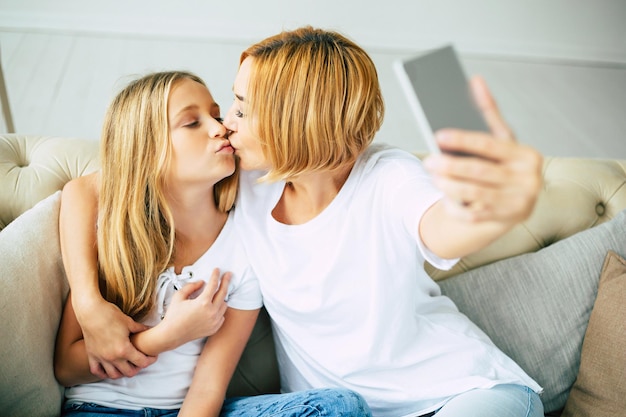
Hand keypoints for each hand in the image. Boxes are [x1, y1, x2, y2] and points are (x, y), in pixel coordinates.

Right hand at [74, 297, 156, 378]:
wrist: (90, 312)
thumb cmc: (110, 315)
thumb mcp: (129, 322)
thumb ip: (140, 329)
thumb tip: (148, 329)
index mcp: (124, 349)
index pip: (141, 362)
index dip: (150, 360)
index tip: (153, 357)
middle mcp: (112, 357)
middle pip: (129, 372)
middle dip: (138, 368)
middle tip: (141, 360)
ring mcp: (101, 358)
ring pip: (114, 375)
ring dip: (123, 372)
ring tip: (127, 365)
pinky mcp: (91, 356)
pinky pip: (97, 371)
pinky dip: (104, 373)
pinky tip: (110, 368)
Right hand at [159, 269, 230, 347]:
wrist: (171, 335)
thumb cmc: (174, 316)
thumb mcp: (179, 296)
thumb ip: (191, 286)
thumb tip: (201, 283)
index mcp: (203, 303)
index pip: (213, 285)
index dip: (215, 275)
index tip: (217, 270)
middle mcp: (211, 312)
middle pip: (223, 293)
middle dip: (226, 282)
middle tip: (228, 275)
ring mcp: (214, 321)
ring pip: (224, 305)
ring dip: (221, 298)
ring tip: (215, 294)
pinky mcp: (214, 328)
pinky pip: (222, 316)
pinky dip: (219, 310)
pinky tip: (212, 308)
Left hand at [423, 76, 542, 223]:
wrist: (513, 203)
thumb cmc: (502, 164)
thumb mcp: (501, 140)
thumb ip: (489, 113)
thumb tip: (475, 80)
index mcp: (527, 156)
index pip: (490, 144)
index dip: (463, 139)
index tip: (438, 135)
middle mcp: (528, 180)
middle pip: (480, 171)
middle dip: (451, 166)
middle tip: (428, 160)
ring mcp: (518, 204)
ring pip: (475, 194)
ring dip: (450, 186)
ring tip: (432, 176)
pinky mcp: (505, 222)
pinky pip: (474, 215)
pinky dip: (457, 206)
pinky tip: (443, 197)